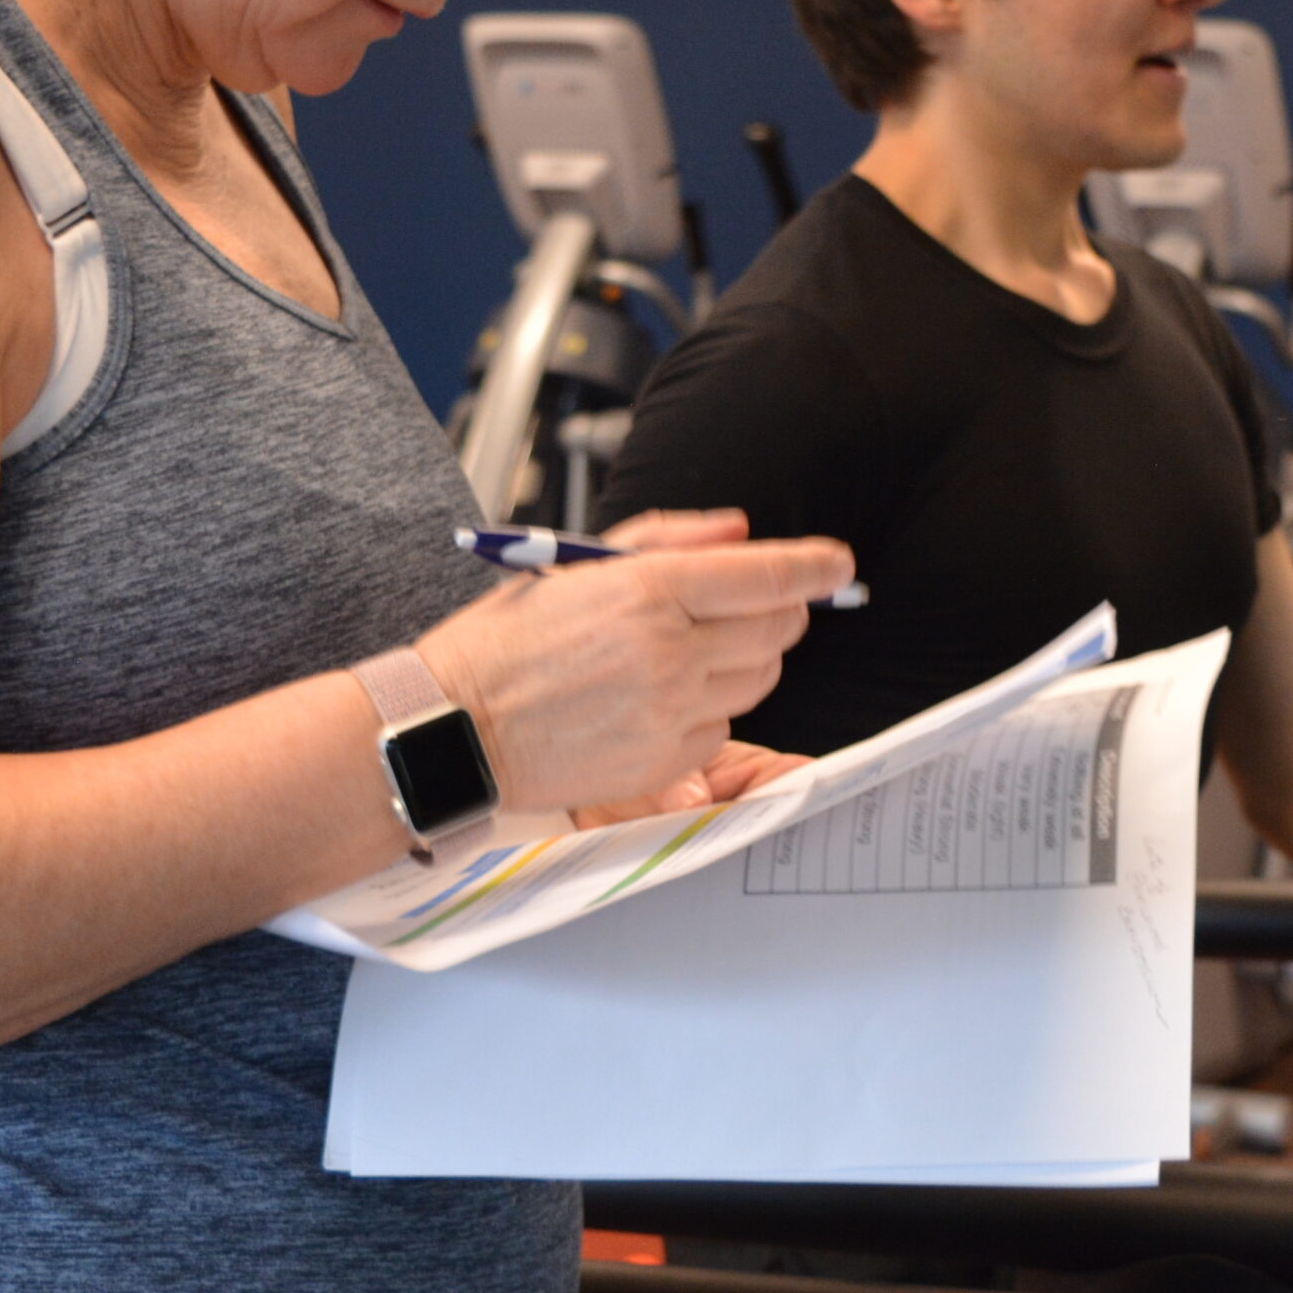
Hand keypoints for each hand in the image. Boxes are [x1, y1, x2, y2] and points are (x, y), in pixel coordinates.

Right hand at [411, 514, 853, 815]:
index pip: (766, 576)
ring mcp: (671, 711)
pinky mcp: (665, 762)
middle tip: (745, 606)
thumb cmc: (506, 640)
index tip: (836, 562)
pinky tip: (656, 699)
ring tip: (685, 653)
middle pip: (778, 629)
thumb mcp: (577, 563)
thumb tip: (740, 530)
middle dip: (776, 611)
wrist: (456, 726)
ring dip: (743, 660)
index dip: (813, 566)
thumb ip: (667, 537)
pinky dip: (708, 711)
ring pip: (759, 680)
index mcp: (647, 590)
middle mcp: (669, 651)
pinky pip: (722, 729)